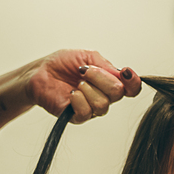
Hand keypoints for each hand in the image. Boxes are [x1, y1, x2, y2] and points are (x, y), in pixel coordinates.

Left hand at [27, 49, 142, 123]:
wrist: (40, 72)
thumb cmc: (62, 63)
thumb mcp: (87, 56)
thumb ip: (105, 65)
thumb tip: (121, 74)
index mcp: (109, 81)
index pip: (132, 88)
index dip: (133, 81)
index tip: (125, 71)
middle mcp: (104, 96)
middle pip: (118, 93)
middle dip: (101, 78)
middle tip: (84, 71)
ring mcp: (91, 108)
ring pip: (103, 104)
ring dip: (88, 88)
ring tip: (76, 83)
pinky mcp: (77, 117)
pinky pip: (86, 112)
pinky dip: (79, 100)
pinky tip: (71, 93)